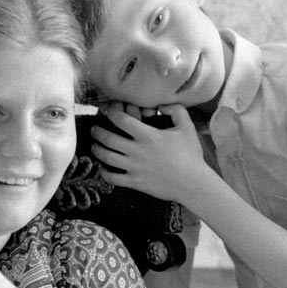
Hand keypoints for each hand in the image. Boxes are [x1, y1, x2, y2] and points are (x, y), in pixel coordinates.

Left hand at [91, 102, 210, 204]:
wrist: (192, 183)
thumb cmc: (190, 154)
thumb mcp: (186, 126)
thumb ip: (175, 110)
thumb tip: (161, 104)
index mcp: (148, 135)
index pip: (121, 120)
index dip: (111, 113)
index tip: (107, 111)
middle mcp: (137, 151)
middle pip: (108, 138)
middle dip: (97, 132)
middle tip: (94, 129)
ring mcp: (134, 168)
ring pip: (107, 158)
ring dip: (97, 150)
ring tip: (94, 146)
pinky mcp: (134, 182)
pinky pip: (112, 178)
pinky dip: (104, 173)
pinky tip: (103, 168)